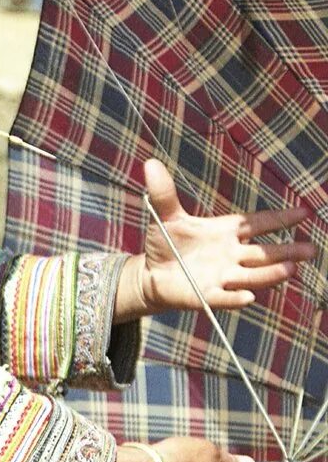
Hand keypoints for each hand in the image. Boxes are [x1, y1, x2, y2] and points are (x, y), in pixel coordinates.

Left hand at [115, 158, 314, 318]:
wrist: (151, 273)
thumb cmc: (166, 243)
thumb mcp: (165, 216)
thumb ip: (164, 193)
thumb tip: (151, 164)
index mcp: (227, 232)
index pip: (259, 224)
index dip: (281, 218)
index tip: (305, 212)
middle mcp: (231, 255)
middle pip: (264, 253)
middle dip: (286, 252)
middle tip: (311, 250)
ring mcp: (221, 276)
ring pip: (251, 276)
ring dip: (269, 274)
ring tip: (291, 270)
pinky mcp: (206, 295)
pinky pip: (223, 297)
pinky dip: (235, 298)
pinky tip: (248, 298)